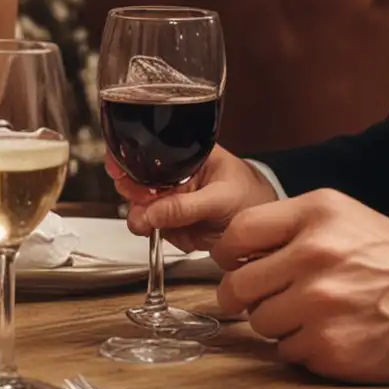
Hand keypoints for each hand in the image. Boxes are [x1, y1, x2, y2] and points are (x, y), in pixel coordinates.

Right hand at [106, 145, 276, 250]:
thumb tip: (151, 213)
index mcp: (188, 154)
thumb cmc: (252, 200)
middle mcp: (176, 175)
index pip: (150, 151)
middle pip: (138, 180)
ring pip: (143, 209)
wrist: (269, 232)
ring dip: (145, 220)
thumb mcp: (221, 199)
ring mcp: (174, 200)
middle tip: (142, 208)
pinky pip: (158, 231)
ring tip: (161, 226)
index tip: (118, 171)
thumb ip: (186, 206)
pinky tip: (185, 236)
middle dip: (134, 195)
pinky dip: (166, 237)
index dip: (129, 159)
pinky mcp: (177, 224)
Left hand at [213, 188, 388, 382]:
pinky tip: (327, 333)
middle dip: (238, 295)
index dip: (225, 252)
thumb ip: (290, 224)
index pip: (239, 232)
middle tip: (251, 298)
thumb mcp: (342, 215)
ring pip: (259, 322)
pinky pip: (287, 352)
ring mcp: (320, 305)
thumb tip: (237, 248)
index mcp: (315, 215)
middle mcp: (314, 256)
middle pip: (238, 285)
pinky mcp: (330, 347)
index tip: (229, 263)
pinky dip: (300, 347)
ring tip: (306, 313)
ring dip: (274, 322)